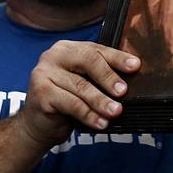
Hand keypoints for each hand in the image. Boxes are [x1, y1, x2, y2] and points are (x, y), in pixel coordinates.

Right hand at [15, 39, 140, 148]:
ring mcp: (44, 73)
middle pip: (88, 61)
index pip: (96, 49)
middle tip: (123, 92)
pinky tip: (101, 122)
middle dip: (109, 77)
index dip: (117, 57)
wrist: (37, 125)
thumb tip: (130, 79)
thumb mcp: (83, 84)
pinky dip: (89, 115)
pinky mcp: (41, 93)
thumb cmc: (65, 101)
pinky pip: (71, 104)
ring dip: (101, 101)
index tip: (135, 66)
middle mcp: (53, 56)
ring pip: (81, 87)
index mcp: (67, 48)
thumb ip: (99, 77)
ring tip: (116, 112)